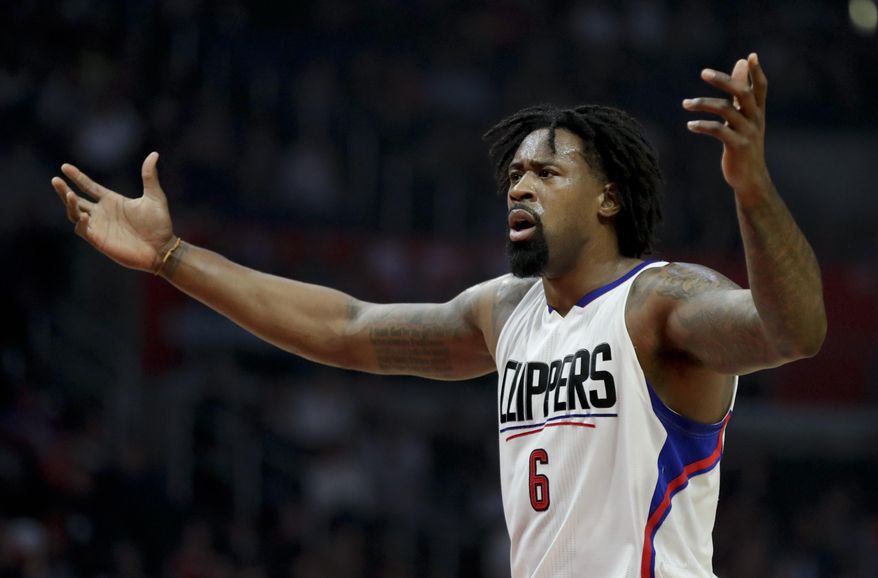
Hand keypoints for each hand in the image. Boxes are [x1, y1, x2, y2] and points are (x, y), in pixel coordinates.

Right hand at [52, 152, 175, 272]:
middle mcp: (102, 212)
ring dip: (70, 204)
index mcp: (112, 201)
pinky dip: (80, 222)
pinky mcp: (99, 240)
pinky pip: (82, 230)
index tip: (65, 167)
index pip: (89, 186)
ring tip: (69, 194)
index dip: (77, 177)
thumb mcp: (154, 197)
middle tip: (56, 180)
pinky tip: (84, 214)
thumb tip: (154, 154)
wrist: (162, 248)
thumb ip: (149, 176)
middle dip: (64, 190)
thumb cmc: (159, 224)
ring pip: (75, 213)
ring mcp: (99, 226)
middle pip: (76, 199)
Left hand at [683, 53, 771, 201]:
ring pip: (726, 110)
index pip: (760, 88)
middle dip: (724, 81)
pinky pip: (718, 130)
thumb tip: (741, 63)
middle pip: (743, 93)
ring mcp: (747, 132)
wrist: (750, 178)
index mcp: (757, 112)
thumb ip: (741, 94)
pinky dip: (702, 126)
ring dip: (703, 104)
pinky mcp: (737, 146)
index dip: (756, 72)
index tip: (750, 56)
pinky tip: (690, 126)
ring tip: (685, 104)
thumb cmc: (744, 145)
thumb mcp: (744, 119)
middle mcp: (755, 119)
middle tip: (703, 72)